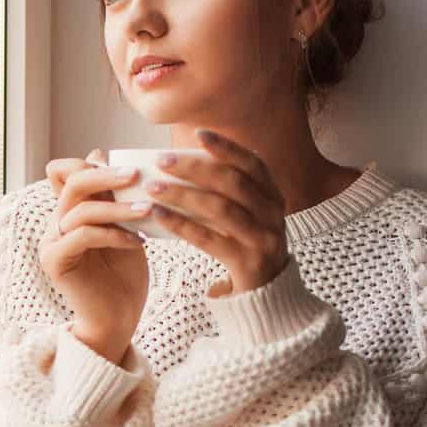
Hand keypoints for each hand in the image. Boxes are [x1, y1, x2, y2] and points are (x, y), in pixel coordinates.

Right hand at [39, 148, 150, 360]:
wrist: (117, 320)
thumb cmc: (124, 276)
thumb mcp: (123, 227)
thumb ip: (111, 196)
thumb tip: (99, 152)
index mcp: (69, 212)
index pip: (64, 171)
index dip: (90, 163)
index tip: (128, 168)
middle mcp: (55, 223)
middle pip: (71, 182)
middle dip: (105, 175)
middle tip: (136, 175)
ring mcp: (51, 242)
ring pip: (80, 209)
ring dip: (118, 208)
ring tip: (148, 211)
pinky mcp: (55, 262)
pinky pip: (83, 235)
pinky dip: (114, 234)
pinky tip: (138, 241)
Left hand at [146, 129, 289, 295]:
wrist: (268, 292)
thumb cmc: (246, 243)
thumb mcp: (248, 213)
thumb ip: (227, 190)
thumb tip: (185, 160)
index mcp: (273, 196)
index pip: (253, 164)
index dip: (227, 148)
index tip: (199, 134)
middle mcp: (272, 214)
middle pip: (232, 183)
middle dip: (195, 168)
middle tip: (163, 160)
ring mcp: (262, 239)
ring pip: (220, 209)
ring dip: (183, 195)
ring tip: (152, 187)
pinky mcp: (246, 262)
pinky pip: (208, 239)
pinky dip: (180, 224)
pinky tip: (157, 214)